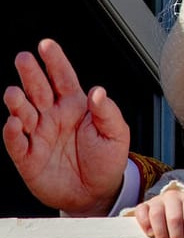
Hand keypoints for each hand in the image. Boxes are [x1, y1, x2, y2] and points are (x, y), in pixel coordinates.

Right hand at [3, 39, 130, 215]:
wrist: (97, 192)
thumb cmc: (107, 159)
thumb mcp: (116, 133)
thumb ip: (108, 112)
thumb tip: (98, 91)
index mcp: (74, 105)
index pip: (63, 78)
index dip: (54, 61)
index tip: (46, 45)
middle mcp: (52, 116)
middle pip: (38, 89)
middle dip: (30, 73)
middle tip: (24, 58)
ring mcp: (38, 135)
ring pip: (22, 112)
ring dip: (17, 102)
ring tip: (15, 93)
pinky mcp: (28, 157)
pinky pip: (16, 142)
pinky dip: (13, 133)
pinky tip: (15, 123)